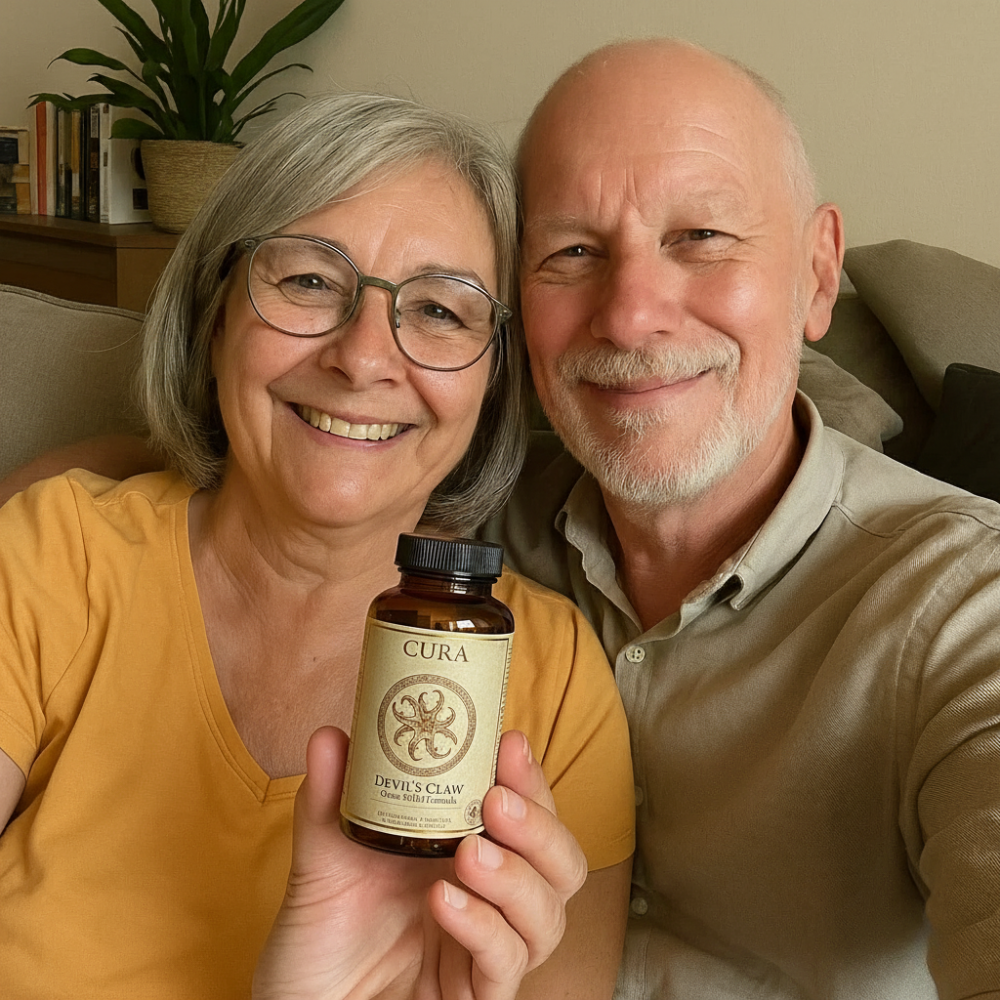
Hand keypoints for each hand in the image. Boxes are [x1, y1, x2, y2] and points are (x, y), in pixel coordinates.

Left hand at [252, 727, 586, 999]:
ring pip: (548, 916)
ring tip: (470, 854)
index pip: (527, 812)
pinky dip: (483, 929)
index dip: (530, 779)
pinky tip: (445, 903)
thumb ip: (332, 797)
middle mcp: (491, 899)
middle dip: (540, 827)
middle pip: (561, 864)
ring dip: (516, 878)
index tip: (508, 744)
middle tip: (497, 803)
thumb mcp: (323, 856)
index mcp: (469, 852)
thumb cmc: (321, 933)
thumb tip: (331, 735)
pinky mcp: (474, 997)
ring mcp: (486, 950)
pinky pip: (505, 965)